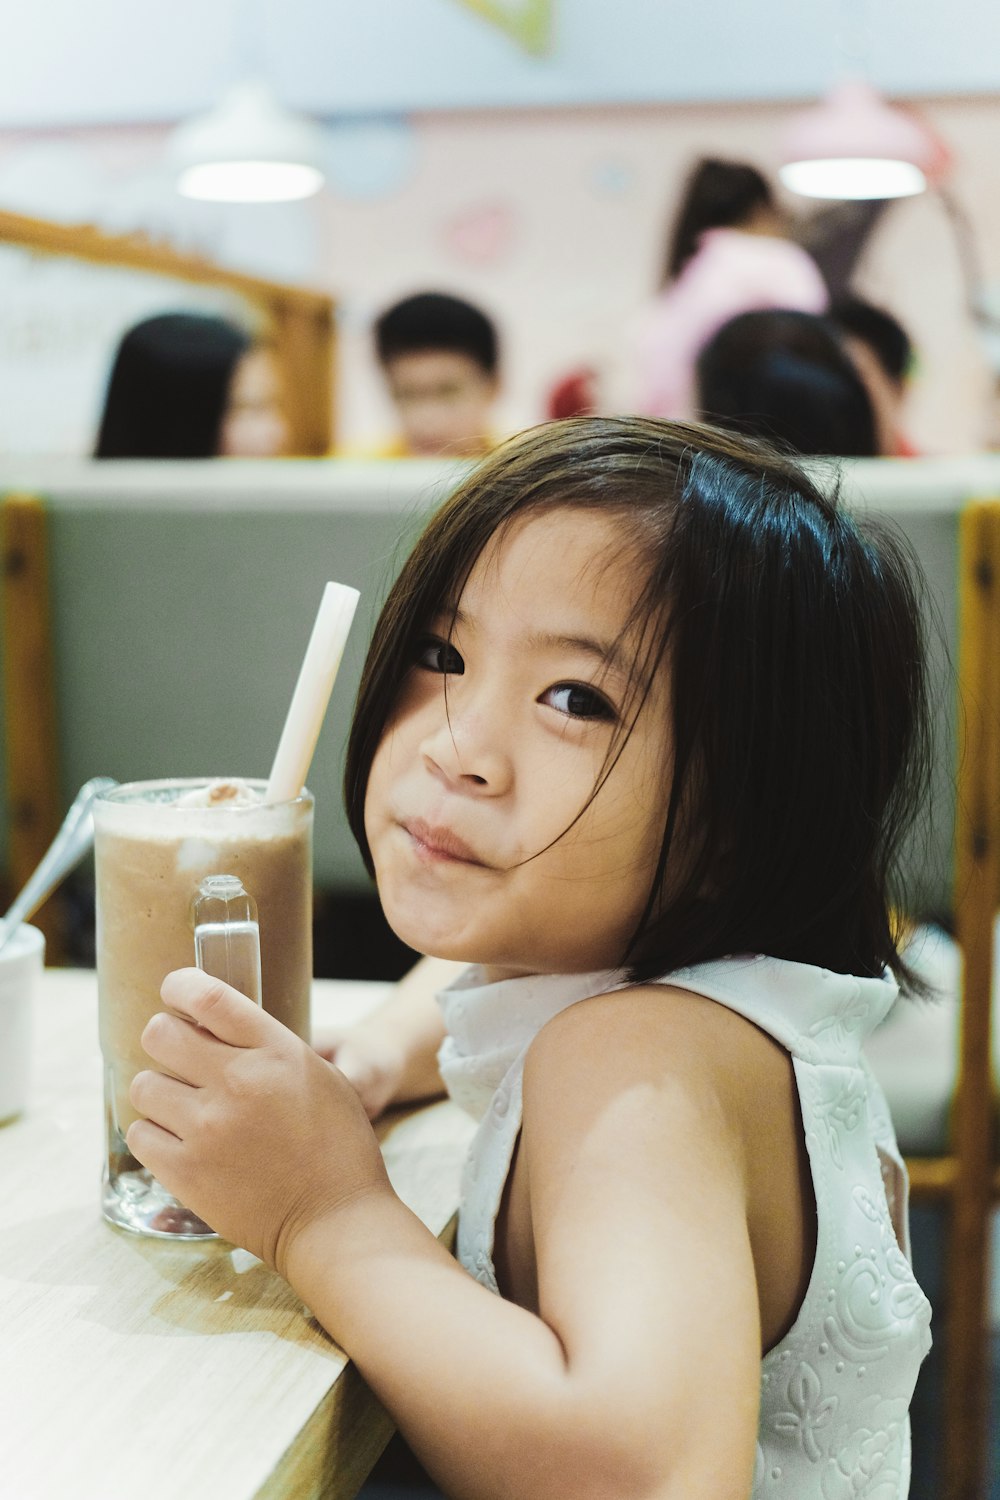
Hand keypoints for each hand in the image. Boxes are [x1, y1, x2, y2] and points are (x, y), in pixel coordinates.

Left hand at [126, 968, 391, 1272]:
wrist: (335, 1220)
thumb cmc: (336, 1146)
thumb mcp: (318, 1075)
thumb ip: (266, 1045)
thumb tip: (211, 1022)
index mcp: (275, 1052)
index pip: (208, 997)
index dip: (180, 986)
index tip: (176, 991)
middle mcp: (237, 1083)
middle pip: (161, 1033)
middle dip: (165, 1038)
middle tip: (179, 1056)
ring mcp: (207, 1129)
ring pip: (144, 1084)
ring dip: (159, 1090)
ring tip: (183, 1106)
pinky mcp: (186, 1172)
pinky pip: (140, 1134)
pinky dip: (155, 1133)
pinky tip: (179, 1139)